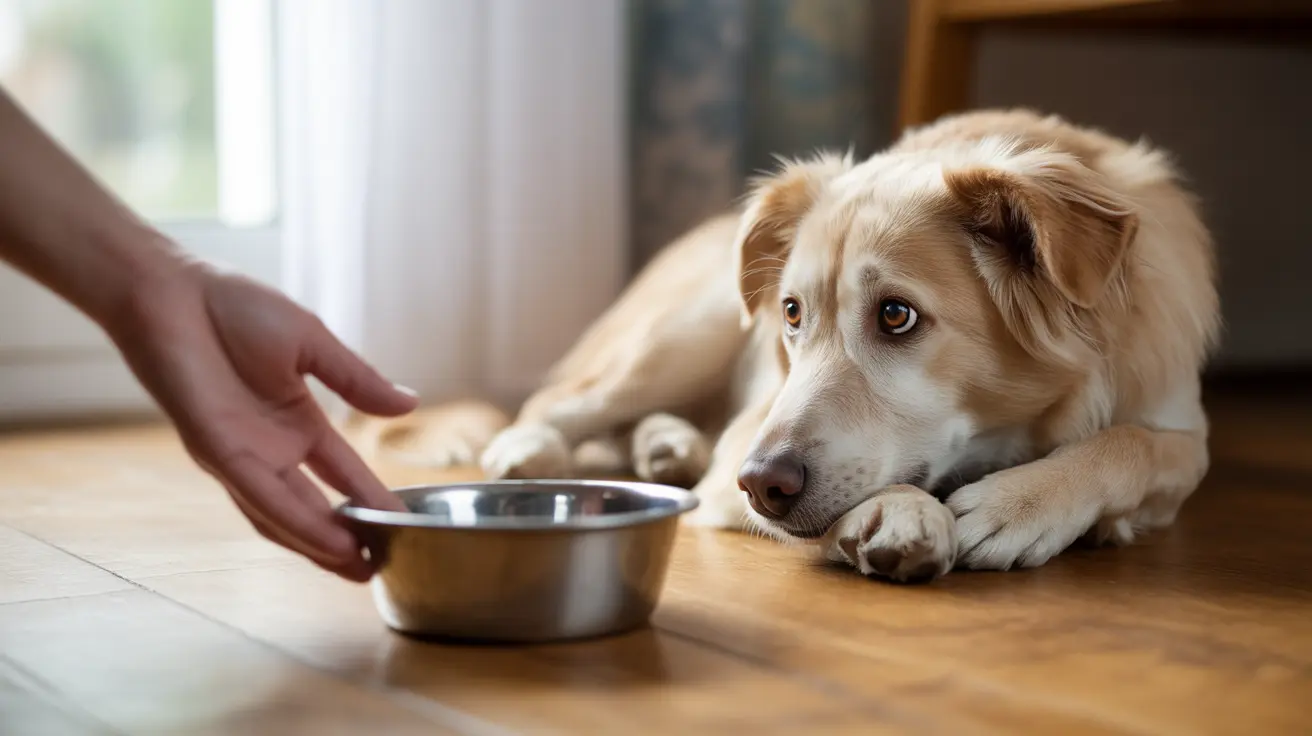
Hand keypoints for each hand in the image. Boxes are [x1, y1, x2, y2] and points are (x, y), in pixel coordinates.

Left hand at [104, 256, 416, 581]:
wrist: (173, 292)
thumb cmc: (234, 308)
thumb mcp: (313, 344)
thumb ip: (357, 380)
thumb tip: (409, 404)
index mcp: (297, 422)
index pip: (344, 472)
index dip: (372, 498)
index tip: (405, 521)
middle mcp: (270, 449)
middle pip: (315, 507)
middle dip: (348, 538)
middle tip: (383, 565)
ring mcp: (242, 456)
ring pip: (286, 515)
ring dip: (321, 545)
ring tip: (360, 568)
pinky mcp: (217, 452)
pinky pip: (261, 496)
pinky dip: (295, 523)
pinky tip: (327, 542)